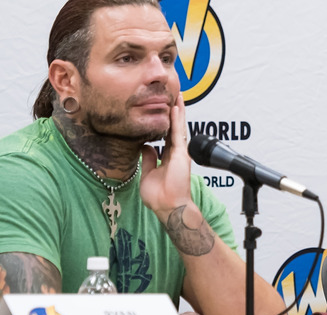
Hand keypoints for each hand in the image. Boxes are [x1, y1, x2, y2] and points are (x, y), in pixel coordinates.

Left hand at [140, 94, 193, 222]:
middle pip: (175, 127)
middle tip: (173, 96)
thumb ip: (148, 159)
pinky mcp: (181, 153)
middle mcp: (176, 153)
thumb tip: (145, 147)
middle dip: (174, 112)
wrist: (168, 206)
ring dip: (178, 111)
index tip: (163, 109)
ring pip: (178, 127)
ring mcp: (180, 152)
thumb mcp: (147, 173)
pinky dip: (177, 119)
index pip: (167, 135)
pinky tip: (176, 107)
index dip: (166, 122)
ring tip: (177, 95)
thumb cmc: (160, 196)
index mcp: (169, 157)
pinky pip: (178, 132)